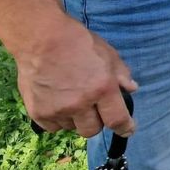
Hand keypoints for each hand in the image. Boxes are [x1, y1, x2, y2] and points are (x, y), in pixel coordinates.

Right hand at [17, 16, 136, 137]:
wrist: (42, 39)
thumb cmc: (79, 43)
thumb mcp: (108, 54)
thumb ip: (122, 74)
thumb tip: (131, 90)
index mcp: (102, 89)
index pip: (117, 120)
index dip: (125, 128)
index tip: (127, 130)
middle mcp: (80, 103)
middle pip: (93, 130)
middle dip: (97, 121)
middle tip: (93, 107)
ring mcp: (58, 110)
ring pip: (72, 128)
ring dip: (76, 119)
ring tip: (71, 98)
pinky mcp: (38, 112)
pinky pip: (53, 127)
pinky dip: (58, 119)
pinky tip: (57, 102)